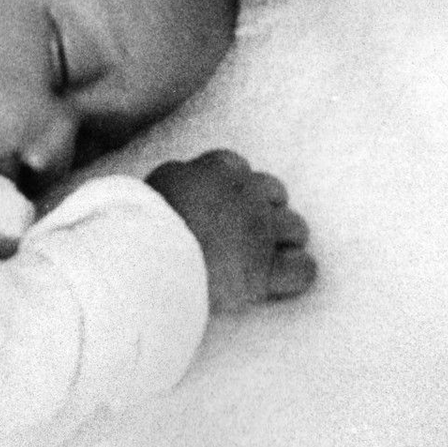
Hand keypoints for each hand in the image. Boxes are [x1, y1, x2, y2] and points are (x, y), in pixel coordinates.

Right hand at [146, 150, 314, 313]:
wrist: (151, 256)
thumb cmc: (144, 221)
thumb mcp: (159, 184)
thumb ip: (178, 181)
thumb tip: (178, 188)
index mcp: (215, 170)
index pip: (238, 167)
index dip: (236, 186)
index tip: (226, 203)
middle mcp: (245, 194)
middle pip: (275, 192)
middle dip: (267, 210)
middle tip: (250, 232)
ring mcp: (261, 231)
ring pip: (296, 226)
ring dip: (285, 239)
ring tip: (269, 256)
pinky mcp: (266, 271)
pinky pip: (303, 270)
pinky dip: (299, 273)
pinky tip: (287, 279)